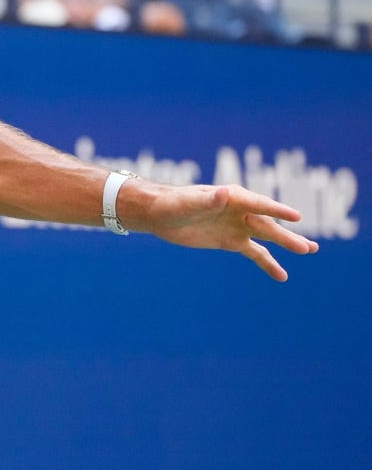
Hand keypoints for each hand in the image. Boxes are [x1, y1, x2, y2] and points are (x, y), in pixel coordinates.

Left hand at [134, 183, 318, 281]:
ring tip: (311, 251)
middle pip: (268, 224)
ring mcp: (236, 226)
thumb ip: (208, 200)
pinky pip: (254, 253)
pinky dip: (268, 264)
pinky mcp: (230, 241)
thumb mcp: (188, 203)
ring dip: (287, 245)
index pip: (259, 204)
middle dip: (287, 237)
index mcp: (232, 197)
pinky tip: (282, 276)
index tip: (297, 217)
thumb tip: (226, 193)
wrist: (158, 214)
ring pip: (267, 237)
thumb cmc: (172, 203)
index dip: (277, 211)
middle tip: (309, 248)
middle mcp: (239, 210)